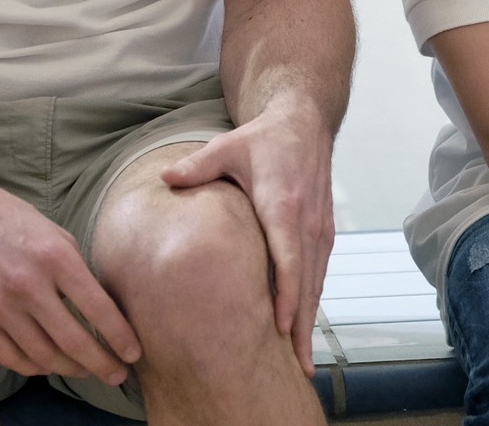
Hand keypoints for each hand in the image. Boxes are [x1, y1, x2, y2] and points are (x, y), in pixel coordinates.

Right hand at [0, 173, 139, 384]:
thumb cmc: (10, 219)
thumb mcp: (55, 234)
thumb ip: (76, 270)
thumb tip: (99, 308)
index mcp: (55, 257)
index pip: (97, 308)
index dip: (120, 337)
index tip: (134, 353)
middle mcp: (28, 285)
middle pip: (73, 341)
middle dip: (101, 364)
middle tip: (117, 374)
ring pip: (43, 356)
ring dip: (70, 369)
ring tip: (87, 369)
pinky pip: (12, 358)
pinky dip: (35, 367)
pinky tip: (50, 364)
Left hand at [159, 102, 335, 373]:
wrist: (304, 122)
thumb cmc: (264, 138)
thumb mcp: (227, 146)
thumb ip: (197, 166)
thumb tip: (164, 179)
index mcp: (283, 204)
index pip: (289, 257)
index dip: (286, 294)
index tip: (279, 326)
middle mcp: (308, 220)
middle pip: (307, 281)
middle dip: (301, 325)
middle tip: (295, 366)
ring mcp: (320, 226)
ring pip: (317, 281)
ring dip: (310, 319)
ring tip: (301, 358)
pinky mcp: (324, 230)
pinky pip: (319, 271)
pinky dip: (312, 300)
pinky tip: (303, 324)